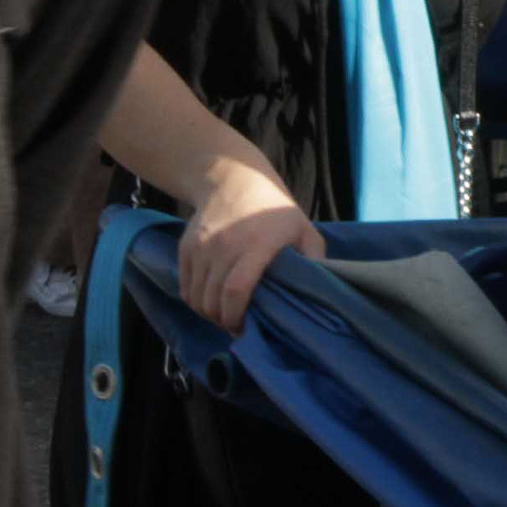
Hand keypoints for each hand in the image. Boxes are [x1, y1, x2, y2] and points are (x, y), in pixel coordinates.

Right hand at [179, 157, 322, 333]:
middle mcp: (224, 246)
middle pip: (213, 300)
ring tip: (225, 315)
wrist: (234, 178)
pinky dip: (195, 300)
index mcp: (256, 244)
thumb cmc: (274, 209)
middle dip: (223, 321)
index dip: (237, 316)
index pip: (236, 289)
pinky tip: (211, 301)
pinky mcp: (186, 247)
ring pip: (196, 297)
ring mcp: (201, 246)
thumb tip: (322, 292)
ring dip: (209, 313)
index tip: (246, 329)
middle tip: (237, 326)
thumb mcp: (303, 229)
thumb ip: (314, 259)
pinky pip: (185, 286)